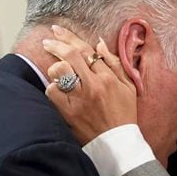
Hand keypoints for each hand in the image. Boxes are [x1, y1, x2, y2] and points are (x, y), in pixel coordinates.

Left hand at [44, 25, 137, 144]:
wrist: (117, 144)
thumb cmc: (123, 115)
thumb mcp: (128, 87)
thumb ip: (114, 64)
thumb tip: (99, 43)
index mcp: (108, 78)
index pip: (86, 50)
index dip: (69, 37)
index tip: (58, 31)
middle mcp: (93, 86)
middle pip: (70, 55)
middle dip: (56, 44)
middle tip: (48, 41)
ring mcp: (80, 99)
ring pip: (59, 72)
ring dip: (55, 69)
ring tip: (57, 71)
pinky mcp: (69, 112)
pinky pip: (52, 92)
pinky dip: (53, 88)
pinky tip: (58, 90)